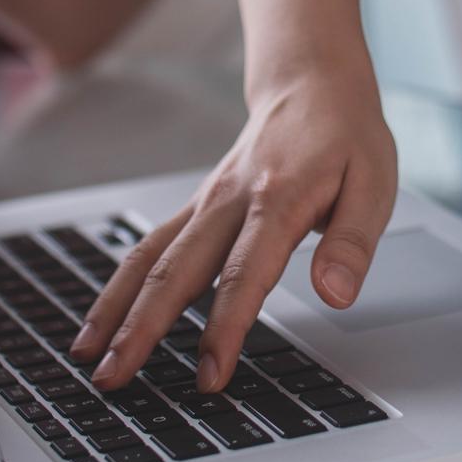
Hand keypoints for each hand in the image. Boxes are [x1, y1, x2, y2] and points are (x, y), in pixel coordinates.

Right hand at [72, 69, 397, 390]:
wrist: (312, 82)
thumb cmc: (346, 136)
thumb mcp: (375, 184)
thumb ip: (353, 243)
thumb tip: (335, 295)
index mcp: (278, 199)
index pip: (244, 274)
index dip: (225, 327)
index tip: (210, 375)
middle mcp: (230, 201)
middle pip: (176, 270)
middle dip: (141, 329)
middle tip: (114, 378)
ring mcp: (206, 202)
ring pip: (149, 257)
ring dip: (116, 309)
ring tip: (87, 357)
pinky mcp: (197, 206)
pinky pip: (150, 246)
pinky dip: (121, 284)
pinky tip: (103, 319)